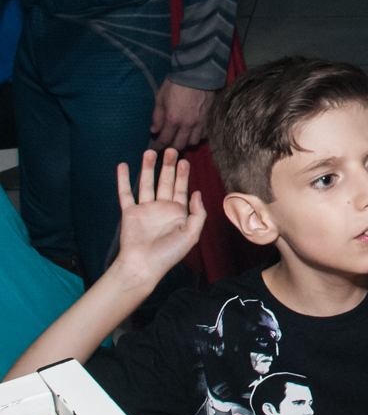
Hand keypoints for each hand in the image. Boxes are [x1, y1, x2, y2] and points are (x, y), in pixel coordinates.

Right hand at [112, 149, 205, 287]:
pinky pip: (125, 193)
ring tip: (150, 152)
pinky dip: (123, 179)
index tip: (185, 160)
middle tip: (171, 150)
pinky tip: (123, 165)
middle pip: (165, 182)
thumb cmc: (169, 253)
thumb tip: (197, 193)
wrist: (144, 265)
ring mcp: (145, 209)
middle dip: (168, 166)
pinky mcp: (129, 212)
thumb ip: (197, 214)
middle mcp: (162, 209)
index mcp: (178, 213)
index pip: (181, 189)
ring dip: (148, 168)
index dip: (183, 175)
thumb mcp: (191, 234)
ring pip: (146, 183)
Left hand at [150, 79, 213, 150]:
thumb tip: (154, 130)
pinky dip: (197, 136)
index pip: (165, 139)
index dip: (158, 146)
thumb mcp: (160, 98)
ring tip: (181, 138)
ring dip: (186, 142)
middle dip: (171, 147)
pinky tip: (193, 132)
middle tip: (167, 144)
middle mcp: (187, 125)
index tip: (155, 148)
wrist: (196, 75)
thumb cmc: (175, 85)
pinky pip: (204, 135)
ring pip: (193, 142)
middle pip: (179, 145)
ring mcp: (200, 123)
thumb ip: (157, 116)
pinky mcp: (209, 120)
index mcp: (173, 119)